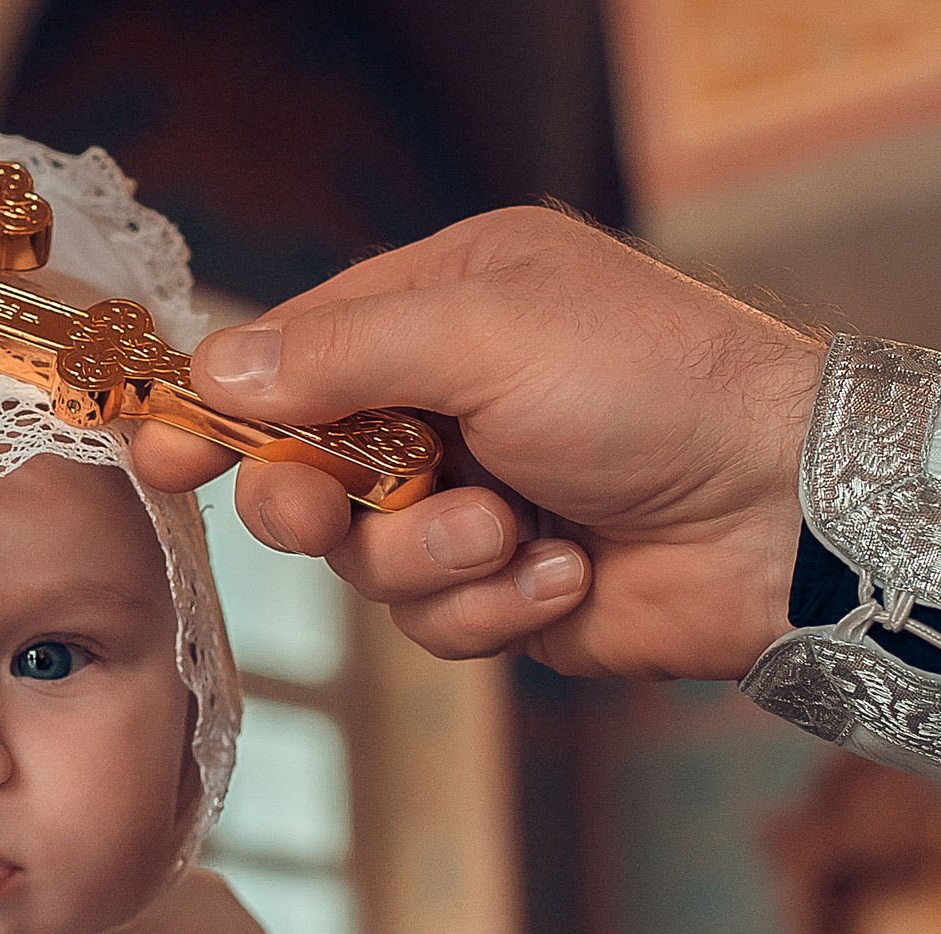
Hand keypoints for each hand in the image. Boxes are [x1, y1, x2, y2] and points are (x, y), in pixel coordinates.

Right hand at [128, 205, 824, 681]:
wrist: (782, 516)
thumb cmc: (652, 388)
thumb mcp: (486, 332)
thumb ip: (342, 352)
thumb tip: (217, 370)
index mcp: (442, 303)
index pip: (290, 353)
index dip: (218, 406)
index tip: (158, 455)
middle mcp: (450, 401)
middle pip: (302, 468)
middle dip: (313, 499)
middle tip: (331, 506)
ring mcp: (477, 500)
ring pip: (364, 562)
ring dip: (433, 557)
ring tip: (515, 534)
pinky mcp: (509, 591)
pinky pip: (436, 623)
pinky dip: (492, 607)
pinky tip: (563, 576)